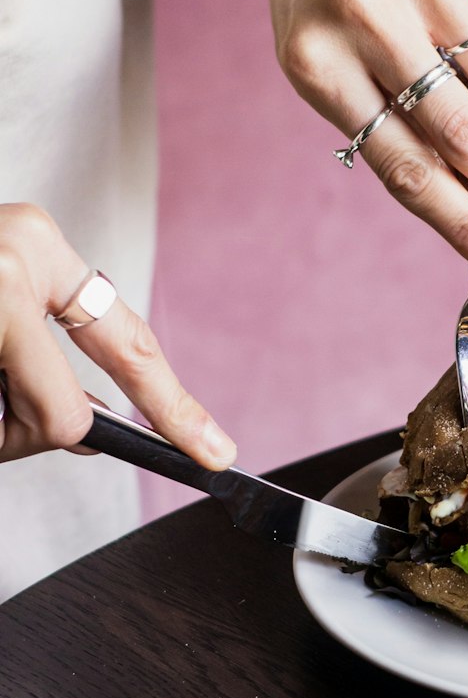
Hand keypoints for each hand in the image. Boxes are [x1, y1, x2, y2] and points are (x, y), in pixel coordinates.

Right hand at [0, 203, 235, 466]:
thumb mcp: (1, 286)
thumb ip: (45, 347)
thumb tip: (85, 429)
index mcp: (39, 247)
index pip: (131, 344)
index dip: (174, 408)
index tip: (214, 450)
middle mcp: (16, 266)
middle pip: (64, 417)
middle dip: (31, 431)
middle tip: (0, 408)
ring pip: (14, 426)